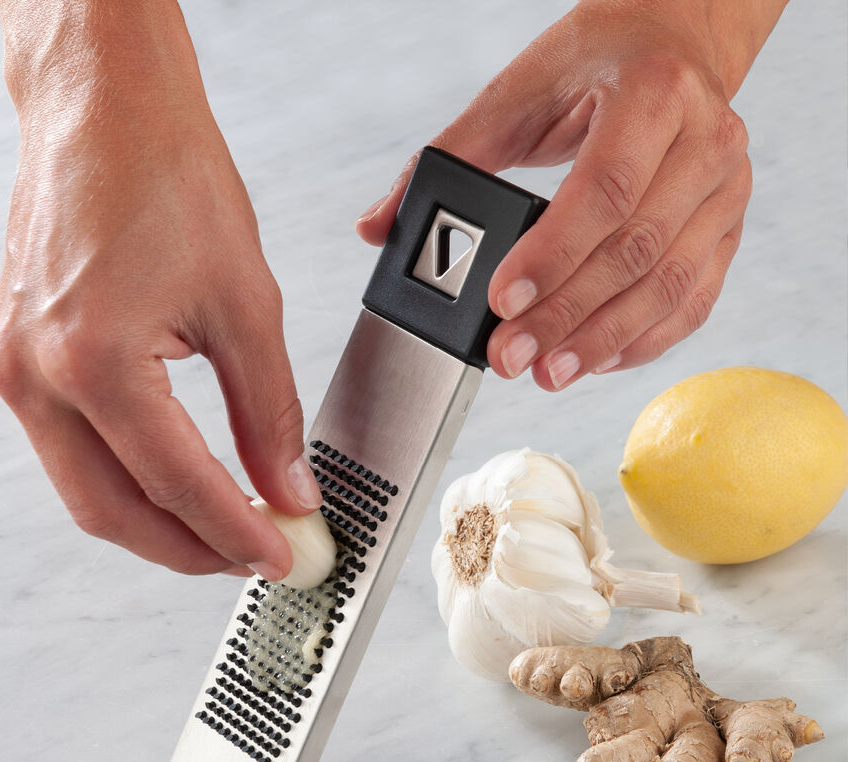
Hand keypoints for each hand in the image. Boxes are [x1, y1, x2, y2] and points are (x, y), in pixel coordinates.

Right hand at [0, 4, 320, 577]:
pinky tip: (174, 479)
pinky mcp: (16, 356)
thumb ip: (269, 411)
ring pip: (86, 490)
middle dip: (190, 548)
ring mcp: (14, 368)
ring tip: (224, 526)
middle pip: (115, 511)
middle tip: (254, 555)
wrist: (105, 108)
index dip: (238, 532)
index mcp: (94, 360)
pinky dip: (126, 477)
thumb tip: (288, 485)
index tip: (282, 554)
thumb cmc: (169, 177)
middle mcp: (36, 374)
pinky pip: (71, 448)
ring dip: (156, 521)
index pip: (179, 485)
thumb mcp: (245, 304)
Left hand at [357, 0, 783, 389]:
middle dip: (568, 316)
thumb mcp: (516, 94)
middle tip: (513, 358)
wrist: (670, 42)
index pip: (605, 189)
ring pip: (670, 284)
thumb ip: (447, 158)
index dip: (553, 255)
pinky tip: (598, 361)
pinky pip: (695, 299)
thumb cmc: (593, 66)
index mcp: (652, 92)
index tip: (503, 303)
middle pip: (636, 249)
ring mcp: (726, 188)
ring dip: (604, 341)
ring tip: (550, 374)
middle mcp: (704, 139)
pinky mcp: (728, 227)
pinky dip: (646, 340)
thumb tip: (378, 226)